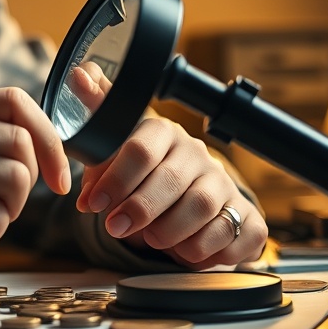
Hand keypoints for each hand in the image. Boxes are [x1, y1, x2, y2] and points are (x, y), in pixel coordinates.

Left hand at [77, 115, 266, 268]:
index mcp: (162, 133)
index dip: (116, 179)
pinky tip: (186, 252)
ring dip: (171, 231)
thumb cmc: (140, 171)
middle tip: (116, 227)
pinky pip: (235, 235)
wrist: (182, 195)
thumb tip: (80, 76)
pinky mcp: (247, 216)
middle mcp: (197, 155)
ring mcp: (225, 184)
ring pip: (203, 207)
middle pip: (173, 180)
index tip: (94, 203)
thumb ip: (94, 116)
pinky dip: (207, 250)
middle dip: (140, 208)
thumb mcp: (110, 148)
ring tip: (150, 240)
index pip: (142, 148)